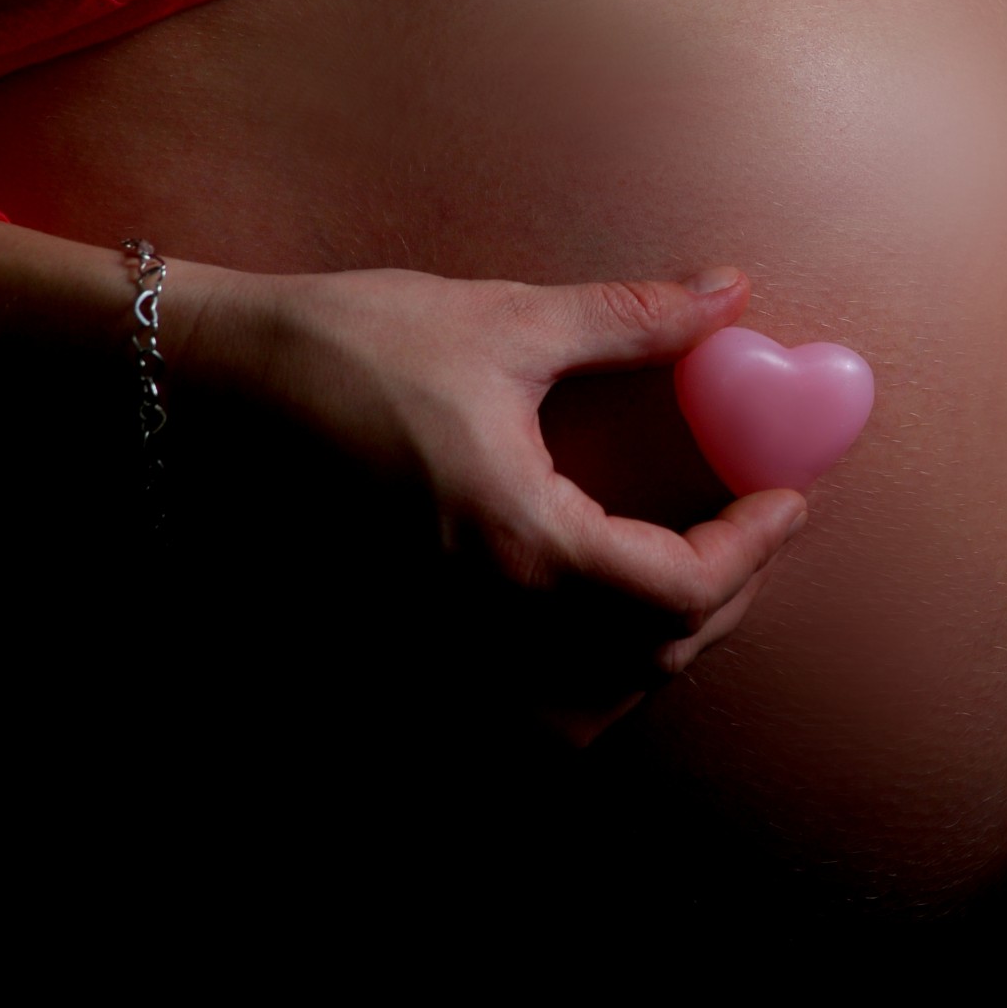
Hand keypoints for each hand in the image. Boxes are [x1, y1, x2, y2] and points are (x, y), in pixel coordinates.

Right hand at [204, 264, 808, 745]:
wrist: (219, 383)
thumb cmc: (353, 345)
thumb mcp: (506, 322)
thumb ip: (631, 321)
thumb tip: (729, 294)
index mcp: (523, 535)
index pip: (679, 588)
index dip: (753, 549)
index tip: (787, 500)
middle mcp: (486, 610)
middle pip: (649, 656)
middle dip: (724, 597)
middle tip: (752, 531)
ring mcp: (440, 639)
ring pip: (588, 706)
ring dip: (655, 656)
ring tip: (686, 586)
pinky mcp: (407, 638)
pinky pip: (514, 713)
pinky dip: (577, 693)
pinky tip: (590, 640)